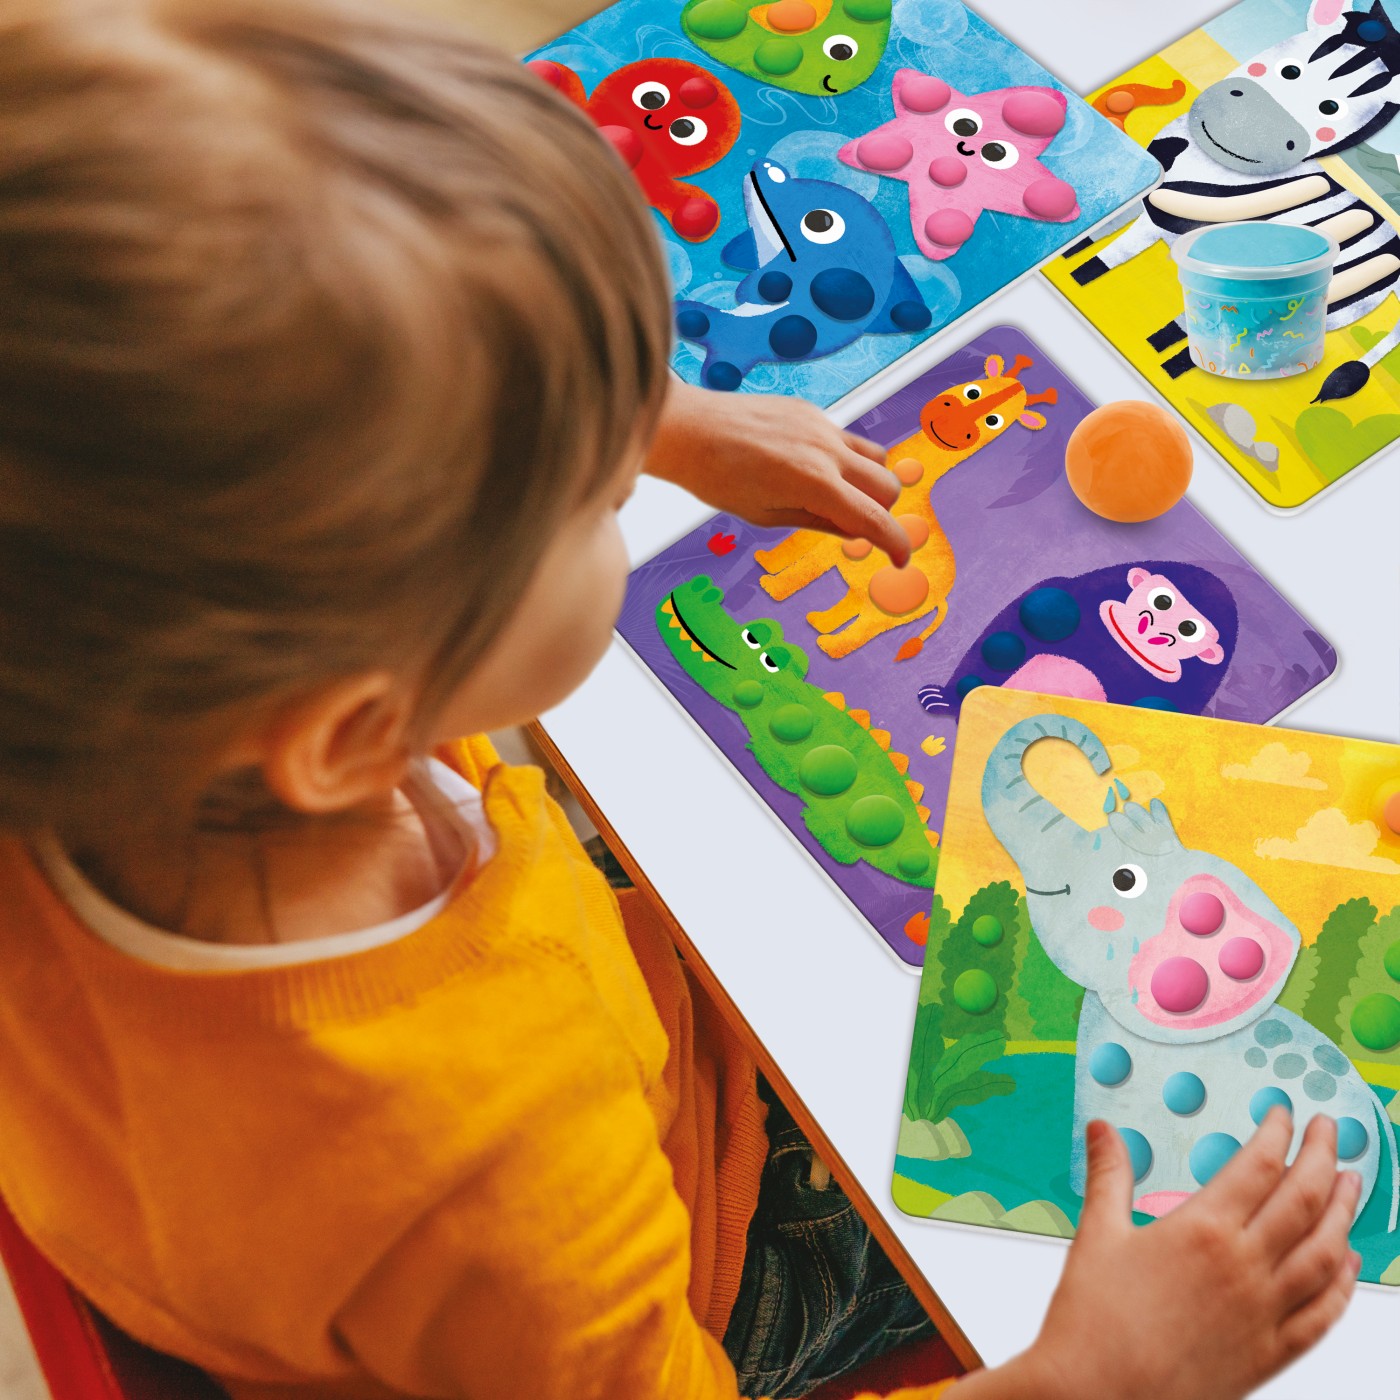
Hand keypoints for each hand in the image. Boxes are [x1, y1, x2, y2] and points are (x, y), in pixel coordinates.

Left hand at [644, 380, 909, 566]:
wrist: (688, 429)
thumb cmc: (717, 478)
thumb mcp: (767, 516)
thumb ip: (818, 522)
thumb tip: (857, 531)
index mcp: (814, 483)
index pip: (874, 519)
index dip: (895, 544)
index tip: (900, 559)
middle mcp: (826, 450)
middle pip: (887, 485)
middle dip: (882, 511)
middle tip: (857, 525)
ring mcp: (821, 426)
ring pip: (875, 457)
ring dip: (870, 482)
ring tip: (837, 496)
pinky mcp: (811, 411)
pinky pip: (846, 438)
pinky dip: (843, 460)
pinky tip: (807, 468)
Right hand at [970, 1111, 1359, 1399]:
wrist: (1099, 1396)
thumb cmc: (1093, 1319)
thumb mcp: (1097, 1234)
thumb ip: (1109, 1174)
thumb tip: (1101, 1128)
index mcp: (1201, 1229)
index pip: (1257, 1165)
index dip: (1277, 1133)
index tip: (1284, 1114)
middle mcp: (1244, 1266)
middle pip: (1303, 1199)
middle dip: (1322, 1157)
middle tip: (1330, 1130)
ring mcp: (1264, 1313)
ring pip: (1326, 1252)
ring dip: (1345, 1211)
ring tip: (1352, 1182)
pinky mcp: (1270, 1355)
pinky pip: (1324, 1314)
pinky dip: (1344, 1283)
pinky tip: (1348, 1262)